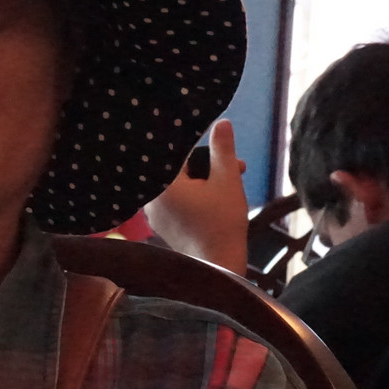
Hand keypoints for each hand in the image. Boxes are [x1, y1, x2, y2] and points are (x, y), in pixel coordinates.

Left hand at [144, 119, 249, 272]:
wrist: (217, 267)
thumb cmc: (222, 222)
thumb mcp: (227, 180)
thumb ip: (222, 149)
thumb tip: (221, 122)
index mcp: (162, 184)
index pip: (179, 153)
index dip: (204, 149)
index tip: (222, 150)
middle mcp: (151, 197)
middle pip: (179, 169)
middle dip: (209, 165)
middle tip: (237, 167)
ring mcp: (153, 213)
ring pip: (180, 186)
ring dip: (205, 180)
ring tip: (233, 182)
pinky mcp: (161, 225)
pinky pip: (176, 201)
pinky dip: (195, 196)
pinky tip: (217, 199)